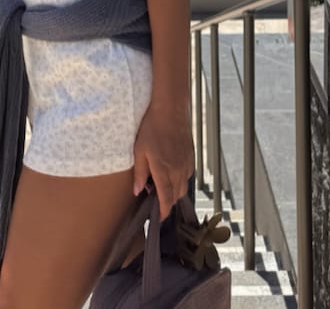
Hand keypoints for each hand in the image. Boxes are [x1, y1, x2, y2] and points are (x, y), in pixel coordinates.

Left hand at [132, 103, 194, 220]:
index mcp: (164, 171)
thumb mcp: (139, 150)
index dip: (163, 213)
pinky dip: (180, 179)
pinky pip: (187, 175)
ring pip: (183, 187)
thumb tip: (138, 191)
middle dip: (167, 201)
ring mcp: (186, 164)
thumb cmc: (152, 128)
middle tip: (154, 197)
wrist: (170, 109)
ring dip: (174, 191)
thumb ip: (139, 173)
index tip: (158, 219)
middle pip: (176, 196)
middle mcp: (178, 171)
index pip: (166, 200)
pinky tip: (170, 170)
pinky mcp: (191, 156)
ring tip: (161, 182)